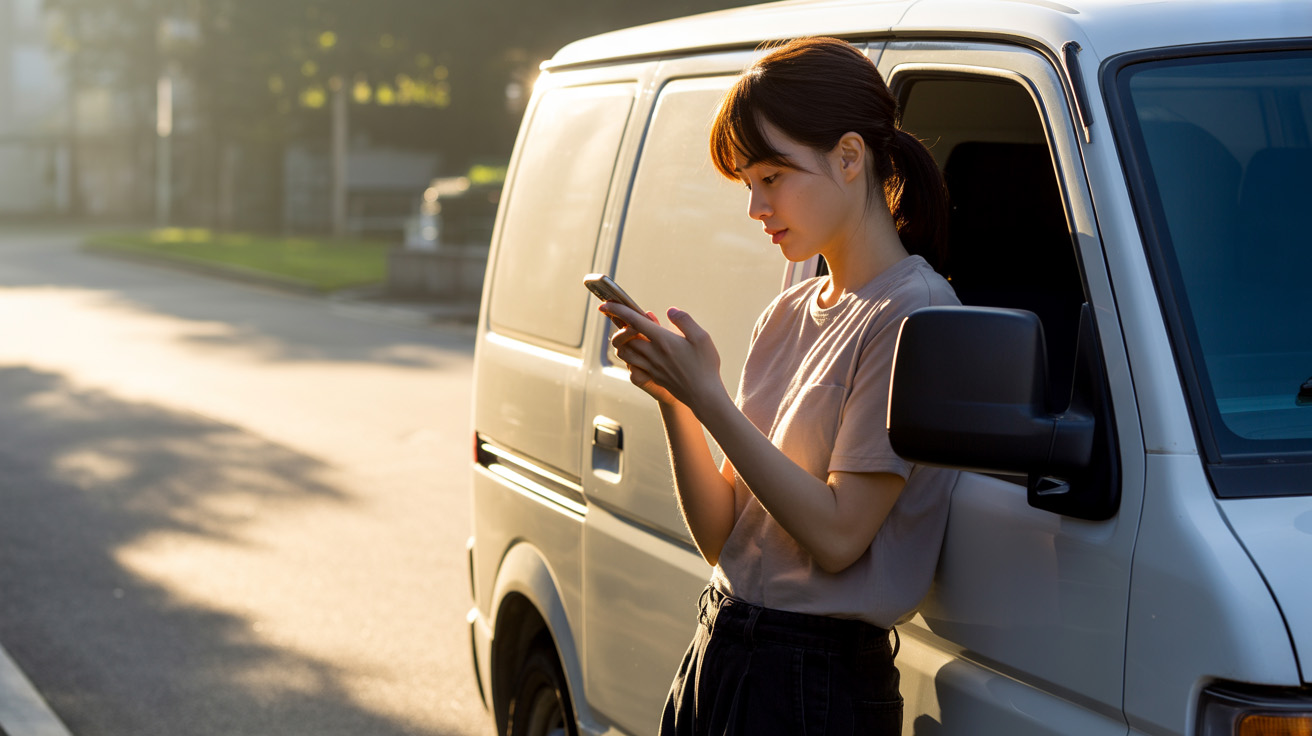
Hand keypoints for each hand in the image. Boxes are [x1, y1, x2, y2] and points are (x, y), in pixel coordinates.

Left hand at [600, 302, 725, 411]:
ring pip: (624, 354)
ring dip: (622, 343)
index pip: (634, 321)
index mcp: (663, 340)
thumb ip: (684, 320)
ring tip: (629, 335)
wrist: (704, 396)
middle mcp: (653, 354)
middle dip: (617, 326)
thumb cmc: (705, 365)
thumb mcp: (701, 337)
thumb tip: (670, 311)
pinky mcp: (653, 377)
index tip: (605, 304)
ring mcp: (651, 367)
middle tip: (618, 317)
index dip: (617, 310)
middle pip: (623, 338)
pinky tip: (638, 352)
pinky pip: (633, 366)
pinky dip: (630, 357)